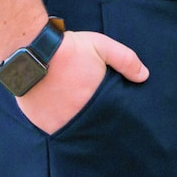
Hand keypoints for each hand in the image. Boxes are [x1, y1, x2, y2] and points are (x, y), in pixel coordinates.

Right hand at [15, 29, 147, 134]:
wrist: (31, 49)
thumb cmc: (68, 48)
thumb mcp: (102, 46)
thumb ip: (125, 60)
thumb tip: (144, 76)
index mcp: (95, 102)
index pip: (109, 118)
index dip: (111, 116)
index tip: (112, 113)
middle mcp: (77, 117)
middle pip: (91, 126)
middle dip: (94, 121)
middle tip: (92, 111)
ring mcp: (57, 123)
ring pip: (72, 129)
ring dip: (75, 123)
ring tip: (74, 110)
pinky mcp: (40, 123)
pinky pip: (53, 129)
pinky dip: (57, 122)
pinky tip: (58, 111)